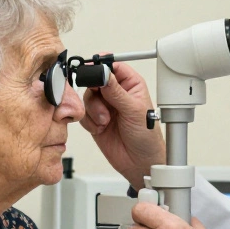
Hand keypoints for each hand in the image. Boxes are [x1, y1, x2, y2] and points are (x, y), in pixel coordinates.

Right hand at [80, 62, 165, 187]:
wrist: (139, 162)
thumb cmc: (146, 136)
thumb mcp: (133, 110)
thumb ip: (116, 91)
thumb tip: (103, 73)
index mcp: (131, 85)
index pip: (113, 66)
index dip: (101, 65)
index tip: (93, 69)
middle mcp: (116, 93)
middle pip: (95, 80)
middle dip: (95, 92)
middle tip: (100, 101)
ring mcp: (105, 107)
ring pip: (87, 97)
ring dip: (94, 110)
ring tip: (105, 121)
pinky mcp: (95, 120)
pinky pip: (83, 114)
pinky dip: (90, 122)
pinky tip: (101, 129)